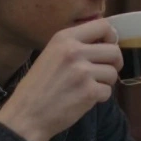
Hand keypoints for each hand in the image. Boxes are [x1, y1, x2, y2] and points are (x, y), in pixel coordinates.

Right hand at [0, 19, 122, 140]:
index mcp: (64, 38)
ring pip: (113, 72)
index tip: (107, 47)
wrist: (26, 115)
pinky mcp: (89, 92)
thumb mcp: (51, 54)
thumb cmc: (38, 87)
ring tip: (88, 87)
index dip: (111, 37)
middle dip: (113, 63)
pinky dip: (100, 97)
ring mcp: (82, 72)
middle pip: (114, 51)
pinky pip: (108, 91)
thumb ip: (74, 45)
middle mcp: (74, 51)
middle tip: (103, 72)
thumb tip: (106, 41)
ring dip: (105, 82)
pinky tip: (84, 99)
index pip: (103, 25)